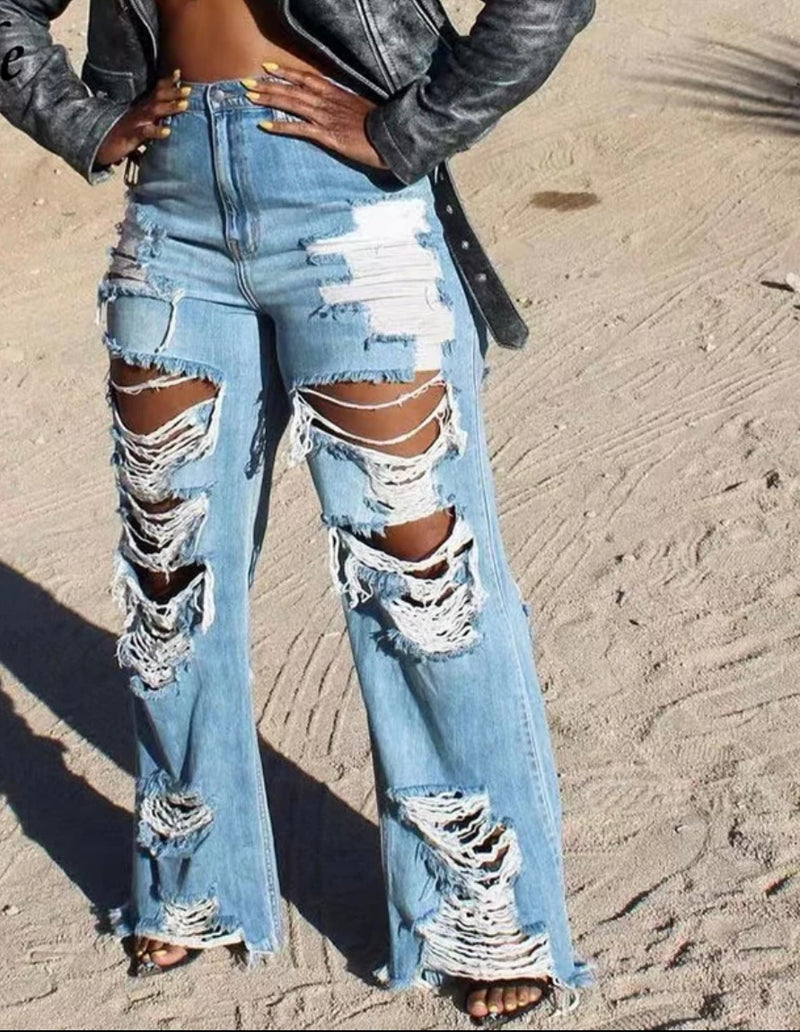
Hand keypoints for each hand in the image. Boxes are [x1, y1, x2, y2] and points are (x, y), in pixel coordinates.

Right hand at [95, 70, 191, 167]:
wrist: (101, 145)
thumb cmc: (123, 136)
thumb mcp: (140, 126)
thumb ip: (153, 123)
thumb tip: (169, 124)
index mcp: (143, 108)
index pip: (156, 91)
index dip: (167, 82)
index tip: (178, 72)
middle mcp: (141, 112)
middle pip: (158, 97)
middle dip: (173, 91)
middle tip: (189, 89)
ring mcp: (136, 122)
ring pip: (154, 111)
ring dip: (170, 106)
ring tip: (184, 104)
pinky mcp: (132, 136)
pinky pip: (146, 132)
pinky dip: (157, 131)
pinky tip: (167, 131)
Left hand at [241, 63, 389, 170]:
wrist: (391, 138)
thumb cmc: (380, 126)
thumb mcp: (361, 109)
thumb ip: (345, 105)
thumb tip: (336, 106)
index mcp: (336, 93)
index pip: (307, 78)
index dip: (286, 72)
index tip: (268, 67)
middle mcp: (328, 102)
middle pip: (293, 89)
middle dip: (268, 85)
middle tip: (246, 82)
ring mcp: (326, 118)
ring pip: (292, 104)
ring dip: (269, 99)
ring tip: (249, 97)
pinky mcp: (327, 136)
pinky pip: (299, 129)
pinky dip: (281, 126)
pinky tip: (264, 125)